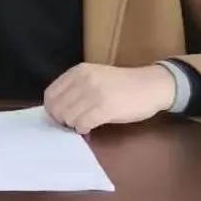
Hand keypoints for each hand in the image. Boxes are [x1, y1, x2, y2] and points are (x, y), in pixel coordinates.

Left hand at [44, 63, 175, 134]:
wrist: (150, 85)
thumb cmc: (122, 84)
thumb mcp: (95, 76)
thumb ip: (76, 87)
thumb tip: (57, 107)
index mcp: (79, 70)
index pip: (50, 94)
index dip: (52, 109)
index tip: (61, 117)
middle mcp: (84, 79)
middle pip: (57, 108)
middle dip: (62, 120)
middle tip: (74, 123)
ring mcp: (94, 93)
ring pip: (68, 118)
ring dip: (74, 125)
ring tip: (85, 123)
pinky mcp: (105, 108)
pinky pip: (82, 124)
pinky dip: (84, 130)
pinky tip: (92, 127)